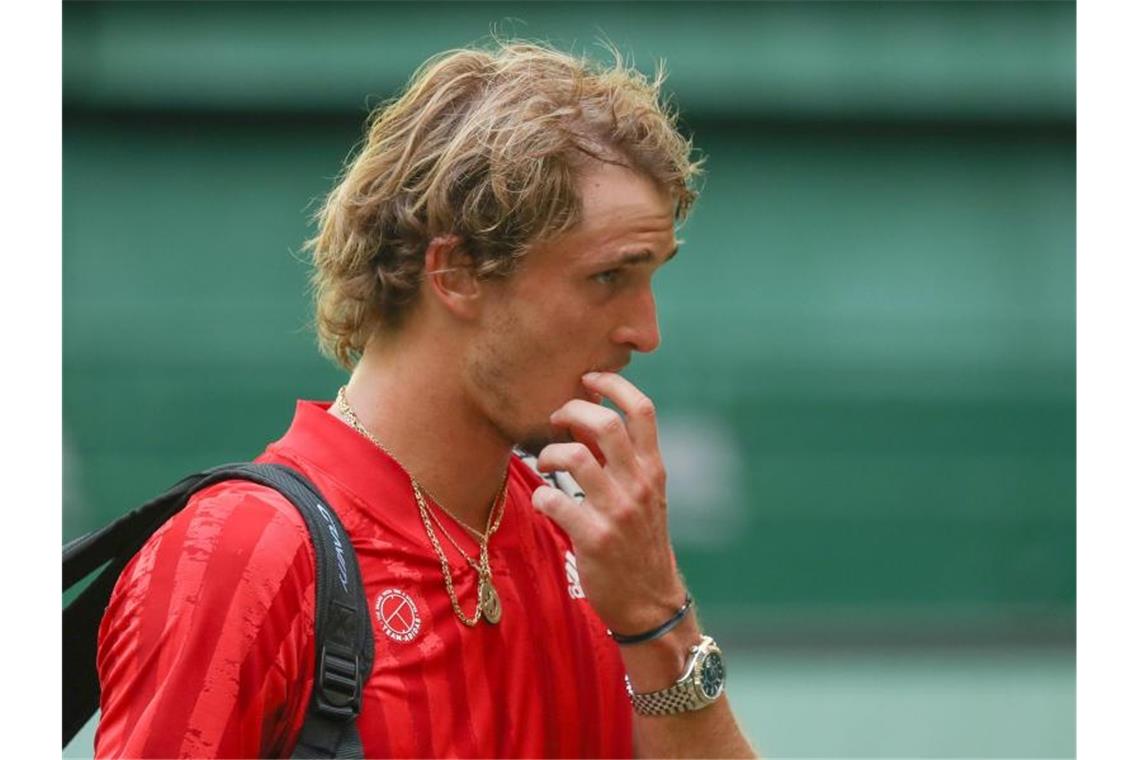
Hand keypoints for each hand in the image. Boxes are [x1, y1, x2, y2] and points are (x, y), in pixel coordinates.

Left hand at [532, 371, 686, 634]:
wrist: (650, 602)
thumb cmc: (640, 543)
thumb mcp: (645, 497)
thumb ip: (622, 460)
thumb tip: (587, 420)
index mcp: (654, 470)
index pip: (643, 410)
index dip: (614, 384)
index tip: (590, 379)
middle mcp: (639, 485)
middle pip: (605, 424)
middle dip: (572, 411)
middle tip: (555, 418)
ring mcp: (618, 512)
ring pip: (575, 457)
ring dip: (550, 453)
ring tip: (546, 462)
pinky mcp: (595, 539)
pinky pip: (556, 500)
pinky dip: (543, 496)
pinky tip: (547, 502)